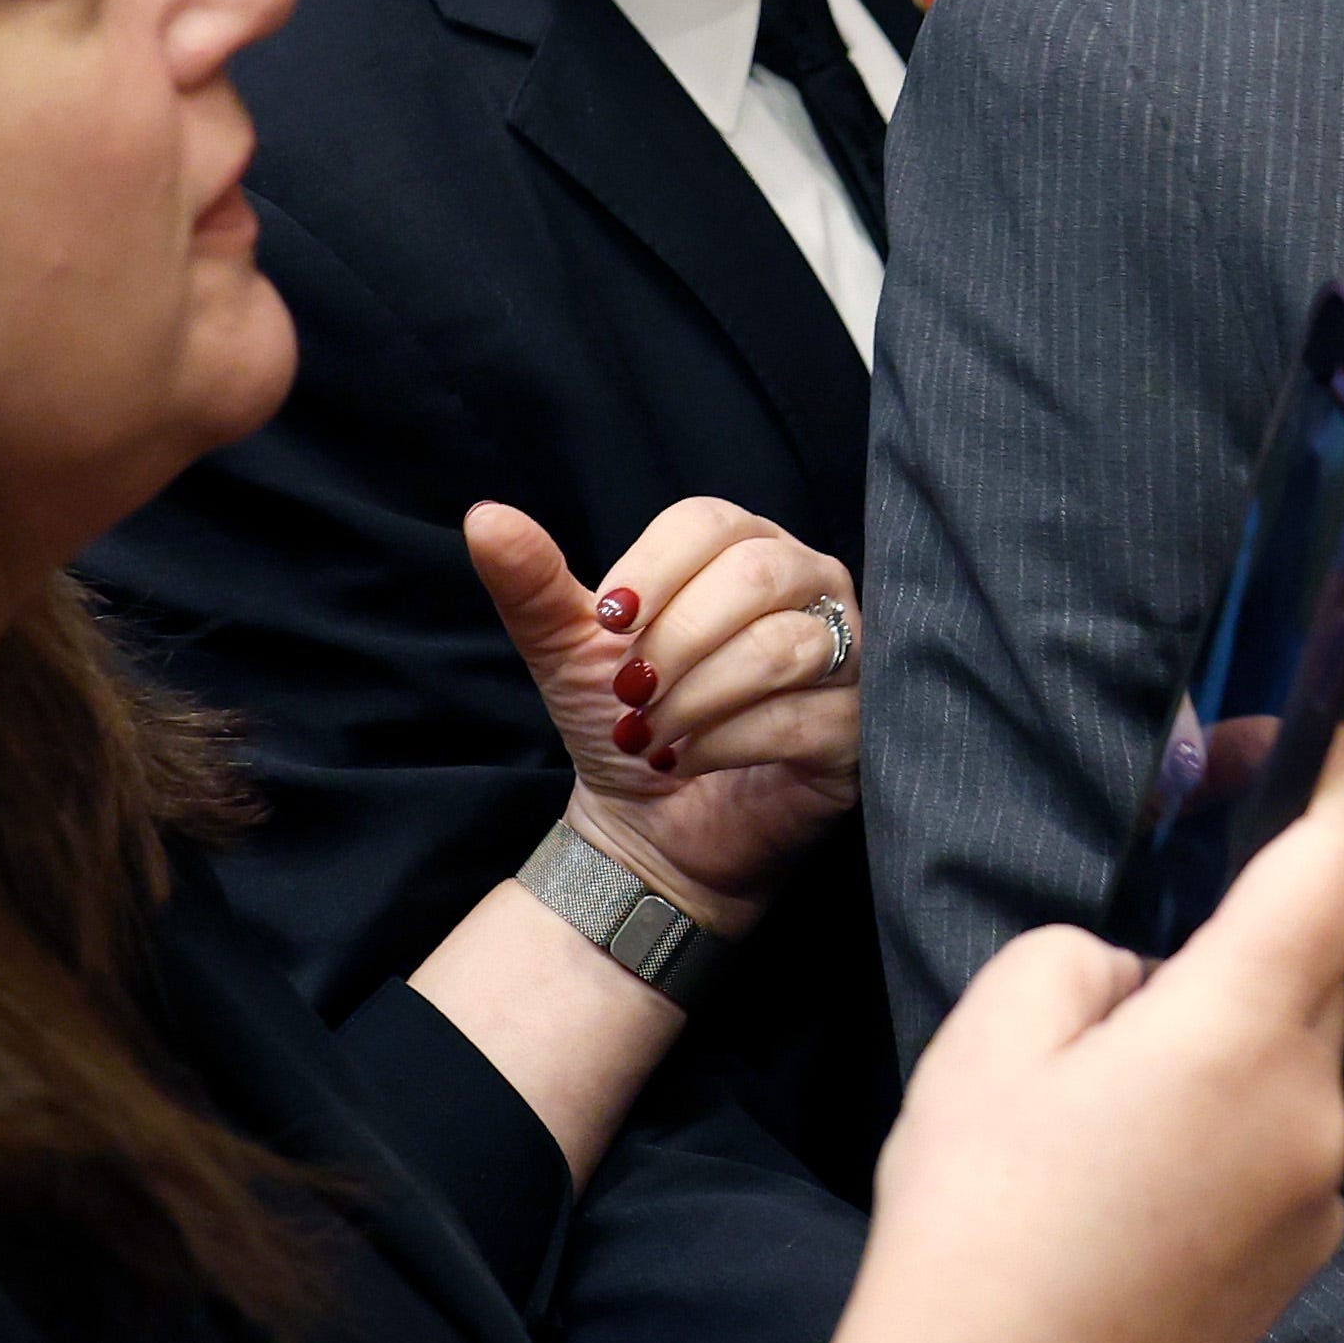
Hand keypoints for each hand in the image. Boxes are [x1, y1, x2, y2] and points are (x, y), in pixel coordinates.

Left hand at [471, 497, 861, 921]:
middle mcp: (810, 586)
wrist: (651, 823)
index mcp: (745, 547)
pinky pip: (805, 717)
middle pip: (757, 575)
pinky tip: (688, 761)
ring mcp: (847, 655)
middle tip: (629, 693)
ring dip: (698, 696)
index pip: (711, 523)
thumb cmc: (624, 719)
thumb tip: (485, 518)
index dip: (652, 571)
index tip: (606, 624)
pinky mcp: (858, 728)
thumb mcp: (570, 651)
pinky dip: (729, 743)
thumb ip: (532, 584)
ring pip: (786, 646)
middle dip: (676, 641)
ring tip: (652, 733)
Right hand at [844, 736, 1343, 1342]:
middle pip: (1310, 961)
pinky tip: (1109, 1179)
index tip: (1290, 735)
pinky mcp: (1297, 1261)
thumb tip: (1144, 976)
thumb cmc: (974, 1232)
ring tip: (1083, 1103)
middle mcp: (1314, 1108)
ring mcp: (1317, 1195)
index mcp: (1246, 1029)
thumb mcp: (994, 1031)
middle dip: (1231, 934)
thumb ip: (1092, 953)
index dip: (1340, 774)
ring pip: (1287, 1055)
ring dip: (1216, 1036)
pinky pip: (1274, 1138)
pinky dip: (1216, 1119)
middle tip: (1117, 958)